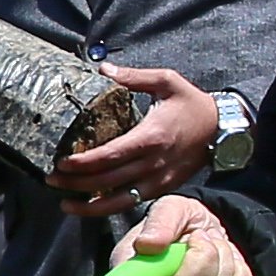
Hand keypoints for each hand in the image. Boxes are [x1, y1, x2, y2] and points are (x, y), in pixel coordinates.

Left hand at [49, 65, 222, 214]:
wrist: (223, 130)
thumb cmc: (192, 103)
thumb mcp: (167, 81)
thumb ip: (134, 76)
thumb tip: (103, 68)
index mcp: (151, 137)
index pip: (110, 156)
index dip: (84, 163)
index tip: (62, 163)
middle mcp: (153, 163)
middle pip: (108, 180)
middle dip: (77, 184)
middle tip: (52, 180)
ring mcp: (159, 180)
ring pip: (119, 200)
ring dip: (89, 205)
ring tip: (64, 203)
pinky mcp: (162, 188)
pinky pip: (132, 202)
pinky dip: (109, 207)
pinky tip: (90, 206)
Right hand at [113, 196, 257, 275]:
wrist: (204, 231)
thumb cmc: (180, 222)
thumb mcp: (170, 208)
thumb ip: (159, 221)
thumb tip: (148, 244)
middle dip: (202, 263)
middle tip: (199, 237)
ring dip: (222, 262)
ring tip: (211, 246)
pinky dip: (238, 273)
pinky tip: (224, 262)